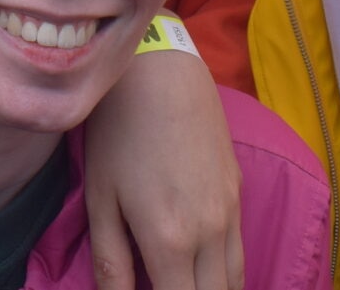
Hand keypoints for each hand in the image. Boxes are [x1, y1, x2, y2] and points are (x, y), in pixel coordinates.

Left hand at [83, 40, 242, 289]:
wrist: (162, 71)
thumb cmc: (119, 131)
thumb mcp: (101, 197)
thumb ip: (111, 260)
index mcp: (170, 241)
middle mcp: (210, 234)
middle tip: (164, 286)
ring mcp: (230, 212)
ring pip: (234, 280)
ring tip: (184, 283)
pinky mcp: (239, 191)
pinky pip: (239, 251)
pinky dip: (225, 272)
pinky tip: (204, 270)